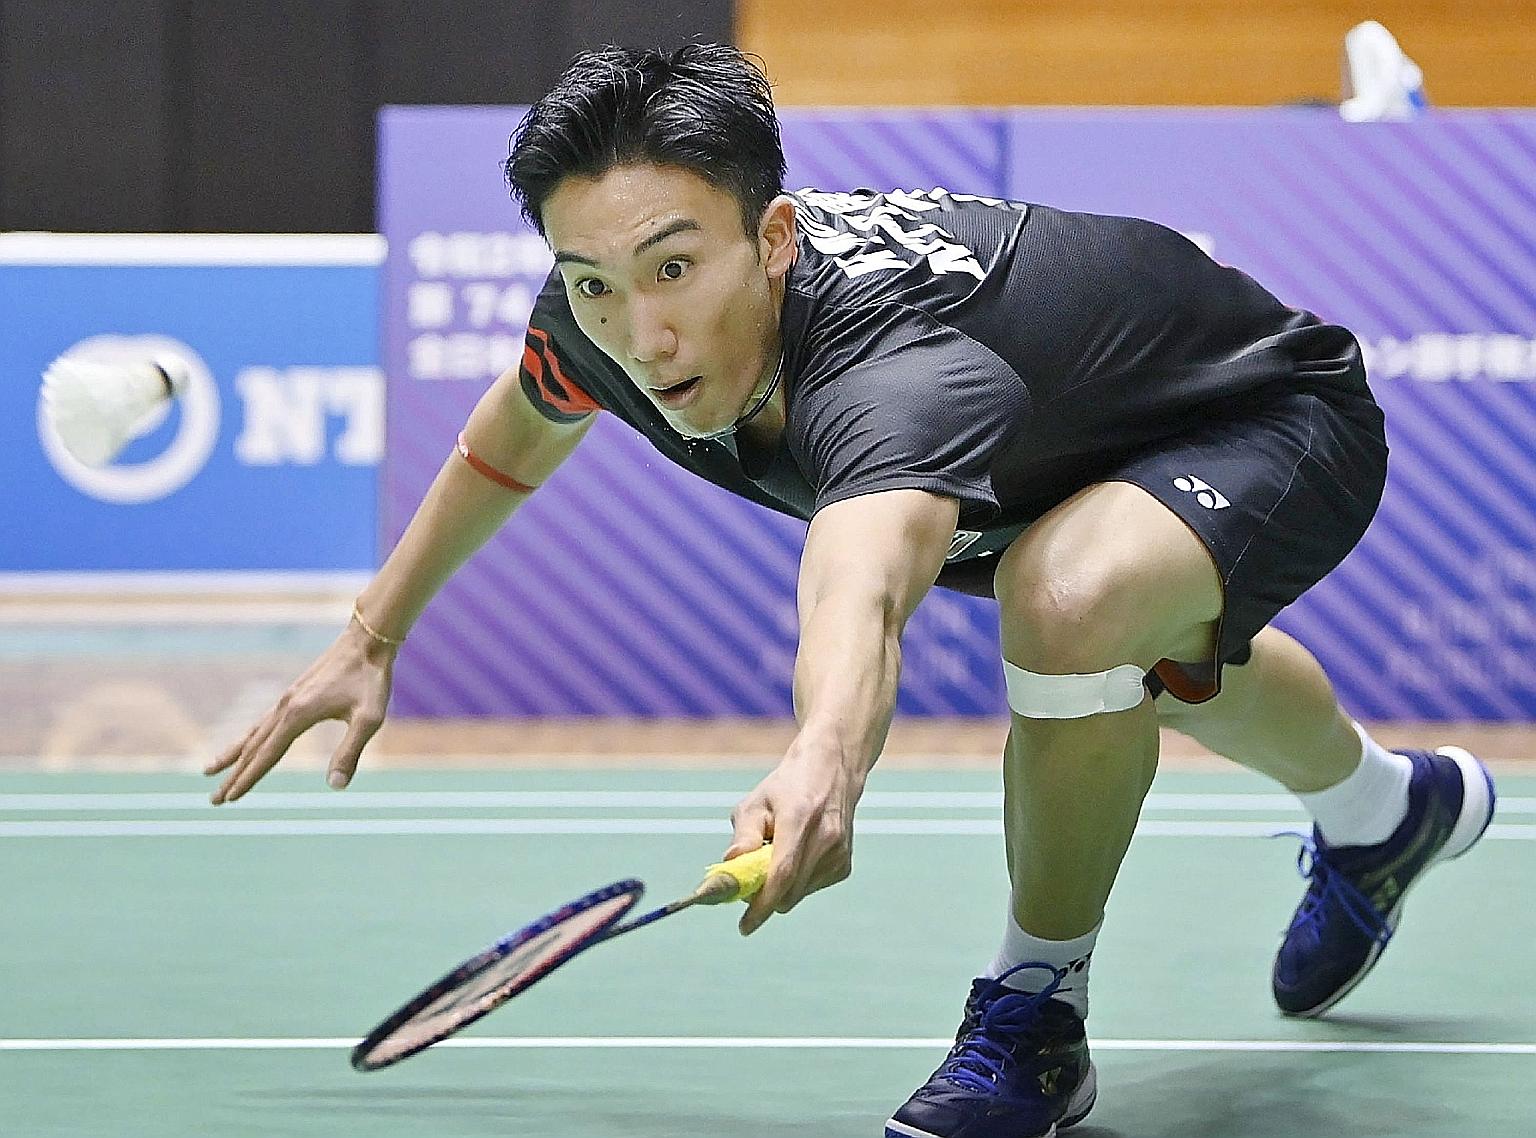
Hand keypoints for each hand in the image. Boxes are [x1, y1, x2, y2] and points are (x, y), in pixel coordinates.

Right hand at [205, 622, 394, 803]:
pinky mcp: (295, 693)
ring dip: (233, 755)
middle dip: (232, 775)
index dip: (248, 779)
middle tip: (214, 800)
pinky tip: (249, 741)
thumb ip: (350, 752)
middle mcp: (285, 707)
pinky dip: (250, 736)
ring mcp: (287, 699)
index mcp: (297, 715)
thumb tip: (336, 786)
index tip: (229, 798)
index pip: (266, 755)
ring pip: (253, 732)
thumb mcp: (368, 718)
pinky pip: (264, 720)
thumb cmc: (371, 678)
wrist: (367, 640)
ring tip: (210, 769)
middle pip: (252, 748)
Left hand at [725, 747, 864, 935]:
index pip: (781, 873)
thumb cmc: (786, 787)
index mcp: (799, 818)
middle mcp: (825, 838)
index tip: (744, 926)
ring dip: (780, 888)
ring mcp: (839, 853)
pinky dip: (796, 882)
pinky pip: (811, 889)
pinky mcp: (845, 864)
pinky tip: (798, 855)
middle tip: (748, 882)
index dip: (761, 904)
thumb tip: (731, 866)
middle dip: (763, 897)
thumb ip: (744, 836)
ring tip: (777, 854)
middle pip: (789, 891)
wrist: (833, 770)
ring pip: (798, 894)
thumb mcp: (756, 802)